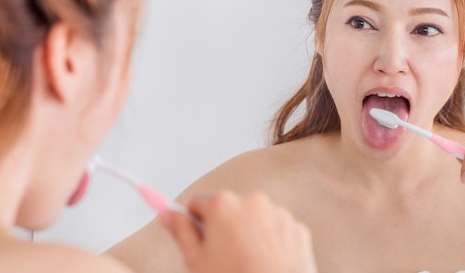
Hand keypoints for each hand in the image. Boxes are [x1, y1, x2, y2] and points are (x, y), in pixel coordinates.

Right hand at [161, 190, 317, 272]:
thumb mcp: (196, 260)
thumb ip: (180, 232)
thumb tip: (167, 214)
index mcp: (223, 204)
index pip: (197, 202)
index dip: (194, 223)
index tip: (198, 239)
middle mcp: (252, 200)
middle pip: (228, 209)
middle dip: (223, 228)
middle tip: (222, 258)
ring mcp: (278, 213)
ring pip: (254, 219)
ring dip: (248, 234)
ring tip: (247, 264)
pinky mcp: (297, 228)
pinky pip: (277, 230)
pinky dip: (271, 243)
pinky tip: (266, 264)